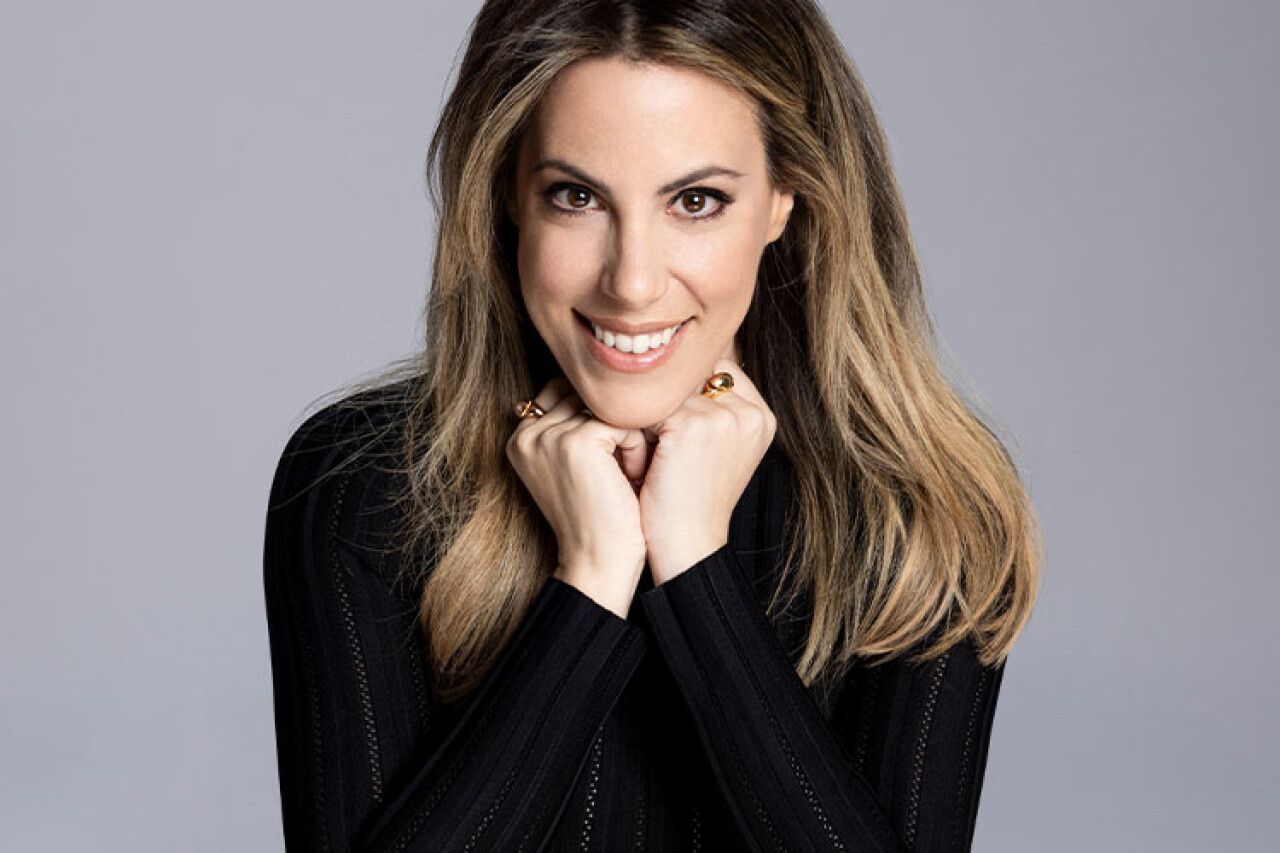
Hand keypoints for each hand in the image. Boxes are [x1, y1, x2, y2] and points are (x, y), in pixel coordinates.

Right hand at [505, 377, 651, 617]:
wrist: (599, 562)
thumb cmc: (597, 516)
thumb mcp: (577, 465)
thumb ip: (574, 424)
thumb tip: (604, 382)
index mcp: (520, 436)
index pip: (567, 392)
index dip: (599, 419)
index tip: (610, 460)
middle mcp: (527, 433)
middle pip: (586, 396)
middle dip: (613, 425)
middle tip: (622, 469)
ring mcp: (548, 436)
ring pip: (606, 407)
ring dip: (628, 435)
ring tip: (626, 473)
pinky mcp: (576, 443)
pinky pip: (622, 422)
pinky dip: (635, 447)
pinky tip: (630, 478)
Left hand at [637, 359, 776, 584]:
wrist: (687, 546)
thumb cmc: (693, 500)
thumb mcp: (717, 450)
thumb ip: (712, 409)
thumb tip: (678, 366)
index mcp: (761, 416)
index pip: (717, 371)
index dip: (686, 395)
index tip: (671, 429)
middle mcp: (750, 413)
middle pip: (693, 376)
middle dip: (669, 402)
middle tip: (654, 441)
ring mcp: (724, 417)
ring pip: (670, 392)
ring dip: (651, 416)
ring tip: (646, 453)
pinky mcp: (693, 426)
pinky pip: (652, 408)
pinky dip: (638, 430)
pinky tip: (641, 460)